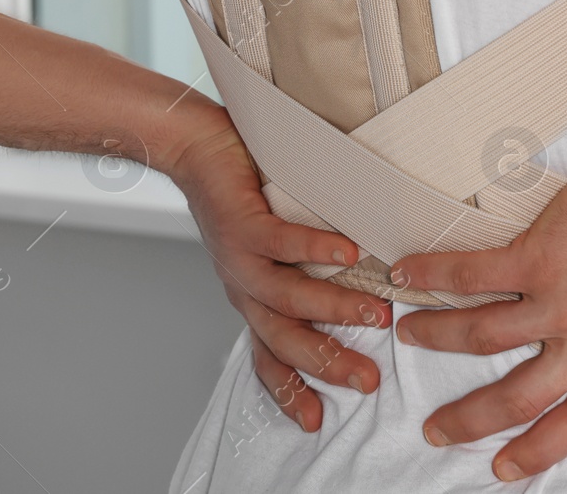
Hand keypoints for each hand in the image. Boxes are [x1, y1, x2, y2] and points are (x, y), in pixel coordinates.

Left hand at [167, 106, 393, 431]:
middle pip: (284, 338)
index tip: (319, 421)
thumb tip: (362, 281)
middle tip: (368, 380)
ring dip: (333, 307)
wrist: (190, 146)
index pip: (268, 355)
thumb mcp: (271, 245)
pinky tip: (349, 250)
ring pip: (287, 296)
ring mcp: (240, 255)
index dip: (290, 390)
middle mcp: (243, 285)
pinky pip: (280, 241)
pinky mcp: (241, 221)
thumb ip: (306, 269)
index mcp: (250, 296)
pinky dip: (316, 248)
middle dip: (327, 362)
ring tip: (376, 313)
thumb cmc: (240, 191)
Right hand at [387, 141, 566, 481]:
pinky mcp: (534, 256)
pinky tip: (407, 273)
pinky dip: (434, 274)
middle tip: (440, 429)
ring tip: (408, 337)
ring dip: (438, 339)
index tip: (507, 465)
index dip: (538, 449)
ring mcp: (556, 301)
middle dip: (469, 419)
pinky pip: (471, 273)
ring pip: (480, 337)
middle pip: (515, 397)